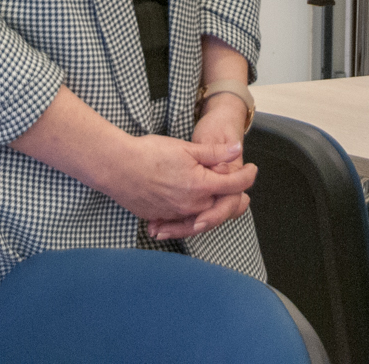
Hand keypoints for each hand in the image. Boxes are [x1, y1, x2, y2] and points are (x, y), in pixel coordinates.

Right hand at [149, 95, 253, 236]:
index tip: (252, 169)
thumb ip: (214, 153)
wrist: (116, 166)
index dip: (247, 176)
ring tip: (215, 195)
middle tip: (236, 182)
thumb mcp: (186, 148)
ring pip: (202, 215)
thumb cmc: (149, 153)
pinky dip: (190, 214)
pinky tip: (190, 206)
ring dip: (211, 207)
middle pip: (220, 203)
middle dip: (230, 193)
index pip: (234, 185)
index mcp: (201, 186)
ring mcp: (175, 214)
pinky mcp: (159, 217)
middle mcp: (191, 205)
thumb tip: (237, 151)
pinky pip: (181, 220)